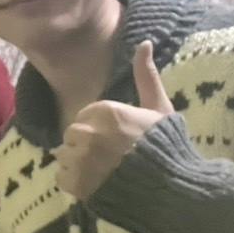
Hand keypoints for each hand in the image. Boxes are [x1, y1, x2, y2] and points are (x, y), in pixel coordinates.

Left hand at [56, 42, 172, 200]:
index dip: (98, 127)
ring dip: (78, 164)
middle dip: (86, 144)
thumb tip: (144, 42)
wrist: (172, 190)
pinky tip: (96, 184)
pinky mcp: (76, 184)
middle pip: (72, 135)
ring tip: (103, 172)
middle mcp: (90, 133)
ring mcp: (81, 160)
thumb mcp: (160, 107)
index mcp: (107, 112)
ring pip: (64, 156)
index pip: (84, 115)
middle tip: (109, 157)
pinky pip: (61, 179)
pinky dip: (74, 183)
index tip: (116, 139)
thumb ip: (146, 76)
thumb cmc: (167, 147)